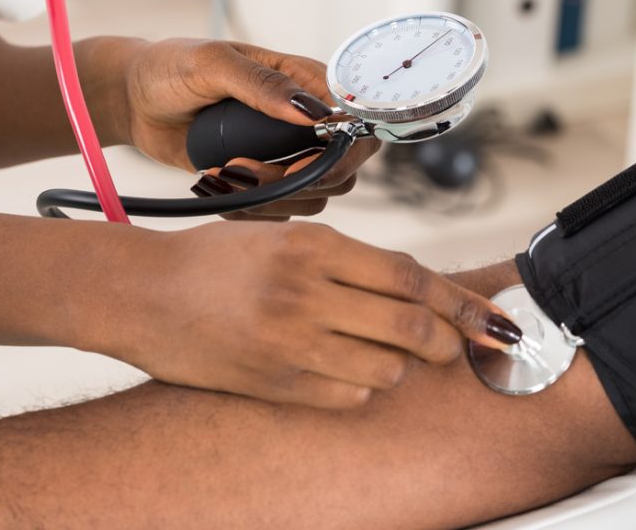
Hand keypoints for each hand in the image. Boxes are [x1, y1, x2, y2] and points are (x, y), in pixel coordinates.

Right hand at [95, 221, 522, 407]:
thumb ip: (348, 261)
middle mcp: (306, 292)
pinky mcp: (272, 383)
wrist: (141, 292)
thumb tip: (417, 289)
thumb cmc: (216, 258)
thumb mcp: (284, 237)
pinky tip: (348, 373)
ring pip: (387, 370)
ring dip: (402, 366)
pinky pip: (348, 398)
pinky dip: (363, 389)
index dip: (461, 302)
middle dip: (449, 341)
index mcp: (314, 245)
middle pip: (411, 326)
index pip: (411, 276)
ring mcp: (289, 342)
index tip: (495, 320)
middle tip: (456, 347)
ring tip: (388, 355)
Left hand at [116, 37, 378, 216]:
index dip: (340, 151)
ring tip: (223, 172)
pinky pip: (280, 212)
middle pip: (343, 169)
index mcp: (305, 82)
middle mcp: (305, 122)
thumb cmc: (171, 68)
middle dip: (300, 181)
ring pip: (314, 197)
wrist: (135, 101)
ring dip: (270, 197)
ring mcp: (287, 155)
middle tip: (244, 168)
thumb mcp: (211, 64)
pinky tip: (217, 185)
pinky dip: (251, 211)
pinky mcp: (265, 182)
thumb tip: (310, 113)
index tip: (296, 163)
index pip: (355, 121)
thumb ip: (261, 84)